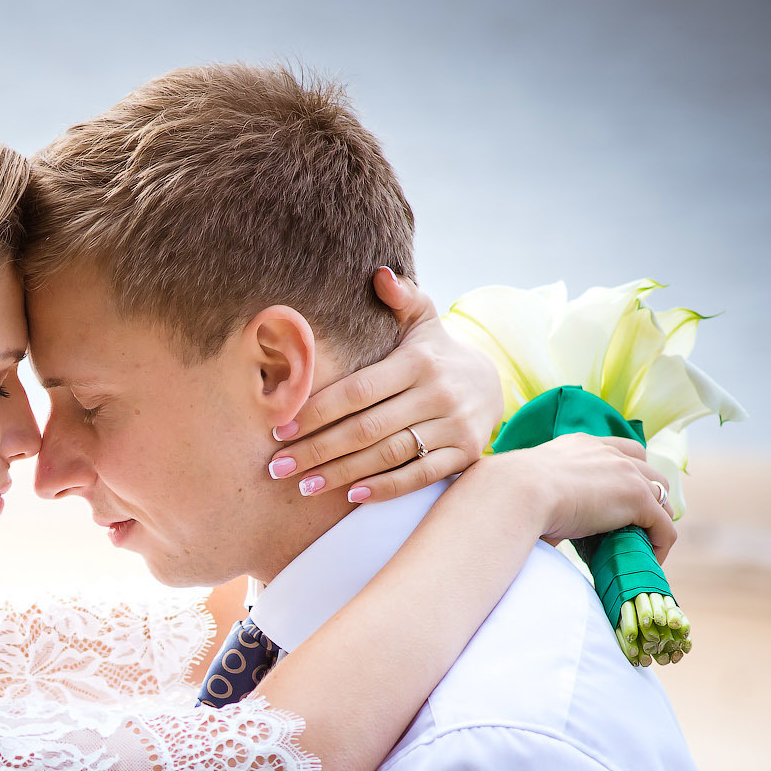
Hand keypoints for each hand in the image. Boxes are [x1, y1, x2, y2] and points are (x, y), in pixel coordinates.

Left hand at [272, 269, 502, 504]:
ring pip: (387, 456)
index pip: (358, 391)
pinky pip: (419, 476)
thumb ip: (401, 297)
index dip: (317, 411)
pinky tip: (350, 496)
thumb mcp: (423, 320)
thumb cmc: (436, 353)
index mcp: (419, 362)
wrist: (493, 384)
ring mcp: (454, 427)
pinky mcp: (464, 455)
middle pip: (366, 429)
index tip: (280, 428)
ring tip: (302, 485)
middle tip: (277, 466)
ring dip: (341, 474)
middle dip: (317, 450)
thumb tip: (378, 274)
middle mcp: (439, 395)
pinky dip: (385, 489)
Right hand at [476, 433, 676, 559]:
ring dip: (658, 519)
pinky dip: (662, 544)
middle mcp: (607, 452)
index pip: (620, 450)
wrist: (514, 493)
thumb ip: (545, 500)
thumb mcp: (530, 490)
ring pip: (661, 496)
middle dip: (650, 495)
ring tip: (646, 544)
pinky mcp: (636, 498)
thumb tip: (537, 530)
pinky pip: (664, 525)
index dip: (629, 473)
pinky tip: (651, 560)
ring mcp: (626, 473)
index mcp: (580, 445)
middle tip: (639, 525)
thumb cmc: (509, 496)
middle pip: (649, 470)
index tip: (621, 500)